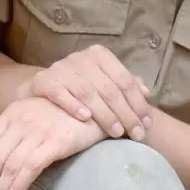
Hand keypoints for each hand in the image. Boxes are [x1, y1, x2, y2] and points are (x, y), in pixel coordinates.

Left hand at [0, 96, 104, 189]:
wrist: (93, 100)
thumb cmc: (61, 111)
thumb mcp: (32, 114)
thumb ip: (14, 132)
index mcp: (11, 114)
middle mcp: (21, 122)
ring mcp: (38, 131)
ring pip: (10, 165)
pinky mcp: (57, 141)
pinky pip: (32, 165)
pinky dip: (20, 183)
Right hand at [18, 44, 152, 140]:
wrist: (42, 89)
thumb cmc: (80, 88)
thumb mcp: (103, 84)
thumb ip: (124, 87)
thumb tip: (147, 93)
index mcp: (99, 55)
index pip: (124, 79)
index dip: (137, 103)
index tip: (146, 125)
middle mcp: (80, 58)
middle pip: (108, 88)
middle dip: (125, 113)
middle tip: (136, 134)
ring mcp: (61, 68)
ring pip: (87, 92)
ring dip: (104, 114)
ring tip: (116, 133)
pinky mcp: (43, 80)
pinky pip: (59, 92)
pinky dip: (73, 105)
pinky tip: (85, 118)